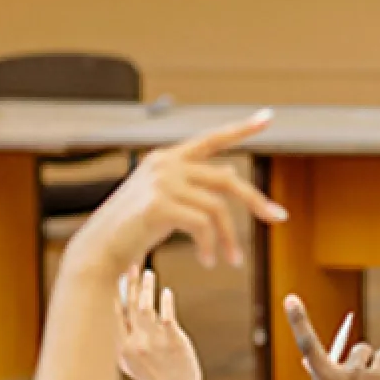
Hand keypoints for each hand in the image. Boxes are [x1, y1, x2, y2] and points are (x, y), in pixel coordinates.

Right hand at [70, 111, 286, 273]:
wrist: (100, 250)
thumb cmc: (133, 230)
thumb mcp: (166, 202)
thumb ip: (194, 187)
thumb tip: (230, 176)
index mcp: (167, 159)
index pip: (211, 139)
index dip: (241, 129)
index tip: (268, 118)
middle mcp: (165, 164)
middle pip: (227, 178)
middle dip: (256, 200)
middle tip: (279, 218)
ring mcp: (161, 182)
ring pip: (217, 208)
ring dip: (229, 238)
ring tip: (231, 261)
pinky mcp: (158, 204)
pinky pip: (203, 225)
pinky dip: (211, 246)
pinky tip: (208, 261)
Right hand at [116, 267, 202, 379]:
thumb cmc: (153, 377)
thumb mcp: (129, 362)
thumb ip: (121, 341)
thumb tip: (114, 318)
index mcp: (121, 347)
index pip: (112, 314)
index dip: (112, 293)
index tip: (111, 274)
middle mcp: (135, 342)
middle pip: (129, 306)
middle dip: (129, 283)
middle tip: (130, 264)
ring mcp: (154, 341)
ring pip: (145, 307)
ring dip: (146, 288)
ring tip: (148, 273)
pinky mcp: (173, 340)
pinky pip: (167, 316)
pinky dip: (166, 302)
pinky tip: (166, 292)